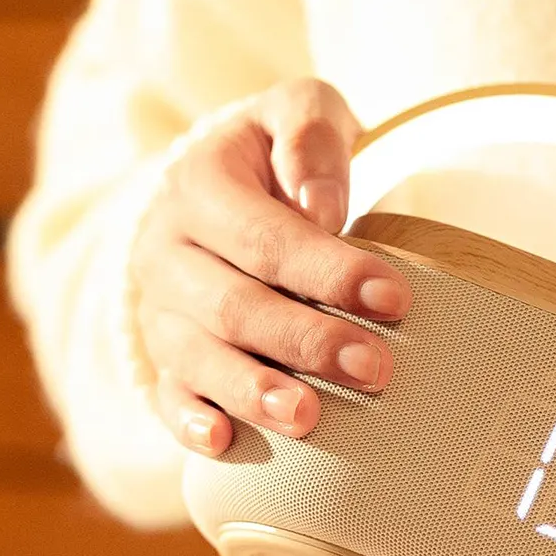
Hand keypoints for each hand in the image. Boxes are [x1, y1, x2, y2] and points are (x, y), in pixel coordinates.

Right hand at [130, 78, 405, 454]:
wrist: (223, 188)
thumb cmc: (279, 155)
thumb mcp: (298, 112)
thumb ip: (311, 135)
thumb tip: (321, 207)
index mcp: (197, 186)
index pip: (263, 237)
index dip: (329, 271)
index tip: (395, 298)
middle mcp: (165, 250)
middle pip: (233, 305)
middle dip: (305, 339)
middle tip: (373, 368)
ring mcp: (160, 310)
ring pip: (197, 357)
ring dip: (252, 390)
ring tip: (308, 417)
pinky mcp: (163, 358)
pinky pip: (166, 396)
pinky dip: (189, 422)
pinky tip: (223, 443)